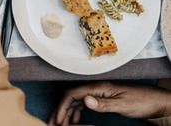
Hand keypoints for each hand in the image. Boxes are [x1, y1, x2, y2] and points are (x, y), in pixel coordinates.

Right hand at [48, 81, 170, 125]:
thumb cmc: (143, 102)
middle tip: (53, 123)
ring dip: (67, 112)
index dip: (62, 107)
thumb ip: (103, 103)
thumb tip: (84, 100)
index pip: (73, 95)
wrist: (157, 102)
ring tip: (62, 124)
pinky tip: (77, 120)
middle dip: (60, 110)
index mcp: (99, 88)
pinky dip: (76, 112)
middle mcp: (97, 89)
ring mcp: (100, 94)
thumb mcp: (123, 105)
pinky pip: (84, 104)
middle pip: (71, 97)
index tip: (58, 120)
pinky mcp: (104, 99)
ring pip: (76, 101)